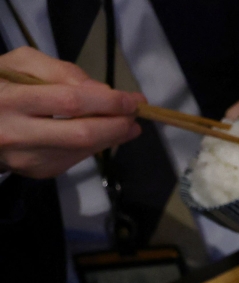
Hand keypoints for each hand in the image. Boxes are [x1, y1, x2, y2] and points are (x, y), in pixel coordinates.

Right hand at [0, 47, 143, 178]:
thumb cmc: (1, 86)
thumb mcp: (20, 64)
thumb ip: (59, 71)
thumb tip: (100, 90)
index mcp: (10, 101)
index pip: (69, 102)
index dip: (106, 102)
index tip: (131, 99)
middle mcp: (17, 134)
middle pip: (81, 134)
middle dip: (116, 124)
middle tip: (136, 114)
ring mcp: (28, 158)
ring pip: (83, 150)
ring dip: (112, 136)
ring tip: (128, 123)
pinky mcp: (39, 172)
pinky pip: (77, 158)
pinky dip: (96, 144)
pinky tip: (105, 133)